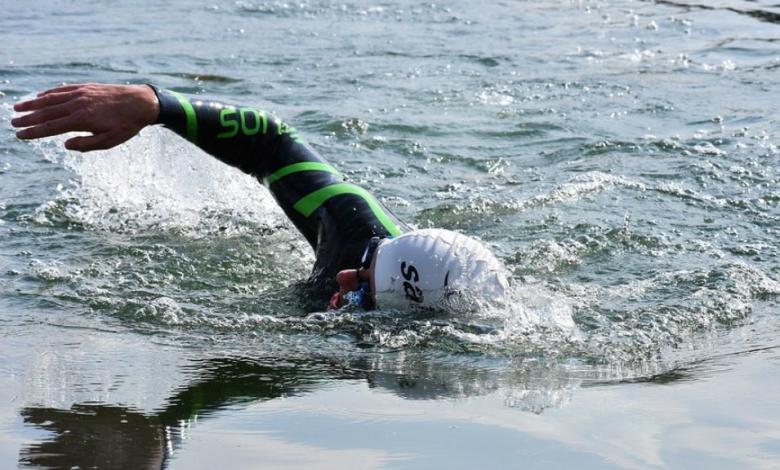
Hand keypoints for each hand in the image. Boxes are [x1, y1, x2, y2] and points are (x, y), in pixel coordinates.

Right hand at [11, 83, 159, 151]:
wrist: (142, 102)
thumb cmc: (127, 125)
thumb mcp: (110, 141)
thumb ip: (86, 144)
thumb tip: (65, 144)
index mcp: (82, 120)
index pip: (51, 127)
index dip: (34, 132)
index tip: (20, 135)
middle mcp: (78, 104)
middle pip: (46, 112)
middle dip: (28, 118)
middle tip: (13, 123)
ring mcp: (81, 93)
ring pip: (51, 98)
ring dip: (33, 104)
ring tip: (18, 108)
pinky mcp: (86, 87)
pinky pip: (62, 90)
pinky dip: (49, 93)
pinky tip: (40, 96)